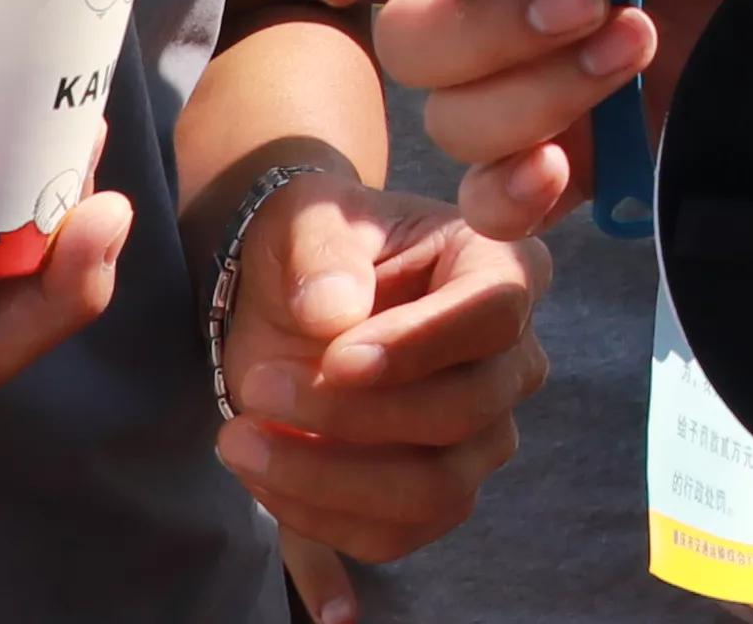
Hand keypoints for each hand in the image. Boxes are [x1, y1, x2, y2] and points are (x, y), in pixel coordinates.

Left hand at [214, 160, 549, 604]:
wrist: (297, 295)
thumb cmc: (317, 242)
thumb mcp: (307, 217)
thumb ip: (321, 252)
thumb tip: (331, 313)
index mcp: (501, 268)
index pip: (492, 315)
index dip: (417, 346)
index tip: (333, 357)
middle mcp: (512, 361)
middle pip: (464, 412)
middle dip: (352, 415)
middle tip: (257, 388)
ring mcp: (484, 437)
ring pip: (434, 491)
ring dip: (326, 479)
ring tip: (239, 440)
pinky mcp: (440, 495)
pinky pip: (394, 535)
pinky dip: (319, 518)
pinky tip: (259, 476)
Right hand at [350, 0, 670, 239]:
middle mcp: (493, 11)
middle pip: (412, 38)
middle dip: (486, 26)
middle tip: (584, 0)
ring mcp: (519, 98)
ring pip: (455, 120)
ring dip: (536, 90)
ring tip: (631, 46)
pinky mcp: (560, 171)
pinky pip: (492, 204)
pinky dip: (510, 190)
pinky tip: (558, 165)